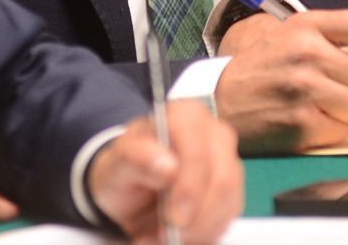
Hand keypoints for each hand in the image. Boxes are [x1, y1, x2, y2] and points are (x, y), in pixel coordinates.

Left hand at [87, 101, 242, 244]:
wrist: (130, 190)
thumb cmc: (125, 170)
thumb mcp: (115, 165)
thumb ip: (135, 158)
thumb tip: (167, 165)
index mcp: (185, 116)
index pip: (198, 149)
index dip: (189, 186)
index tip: (173, 217)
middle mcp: (214, 134)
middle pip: (222, 178)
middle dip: (195, 217)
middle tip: (165, 236)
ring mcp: (227, 162)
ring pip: (228, 202)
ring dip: (197, 230)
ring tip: (161, 238)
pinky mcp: (231, 191)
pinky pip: (228, 218)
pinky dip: (202, 234)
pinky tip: (178, 236)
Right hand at [213, 9, 347, 152]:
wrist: (219, 98)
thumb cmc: (263, 69)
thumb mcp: (295, 39)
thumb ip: (342, 45)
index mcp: (306, 25)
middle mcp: (306, 52)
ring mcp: (303, 88)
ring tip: (336, 112)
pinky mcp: (299, 123)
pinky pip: (344, 132)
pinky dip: (339, 133)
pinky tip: (320, 125)